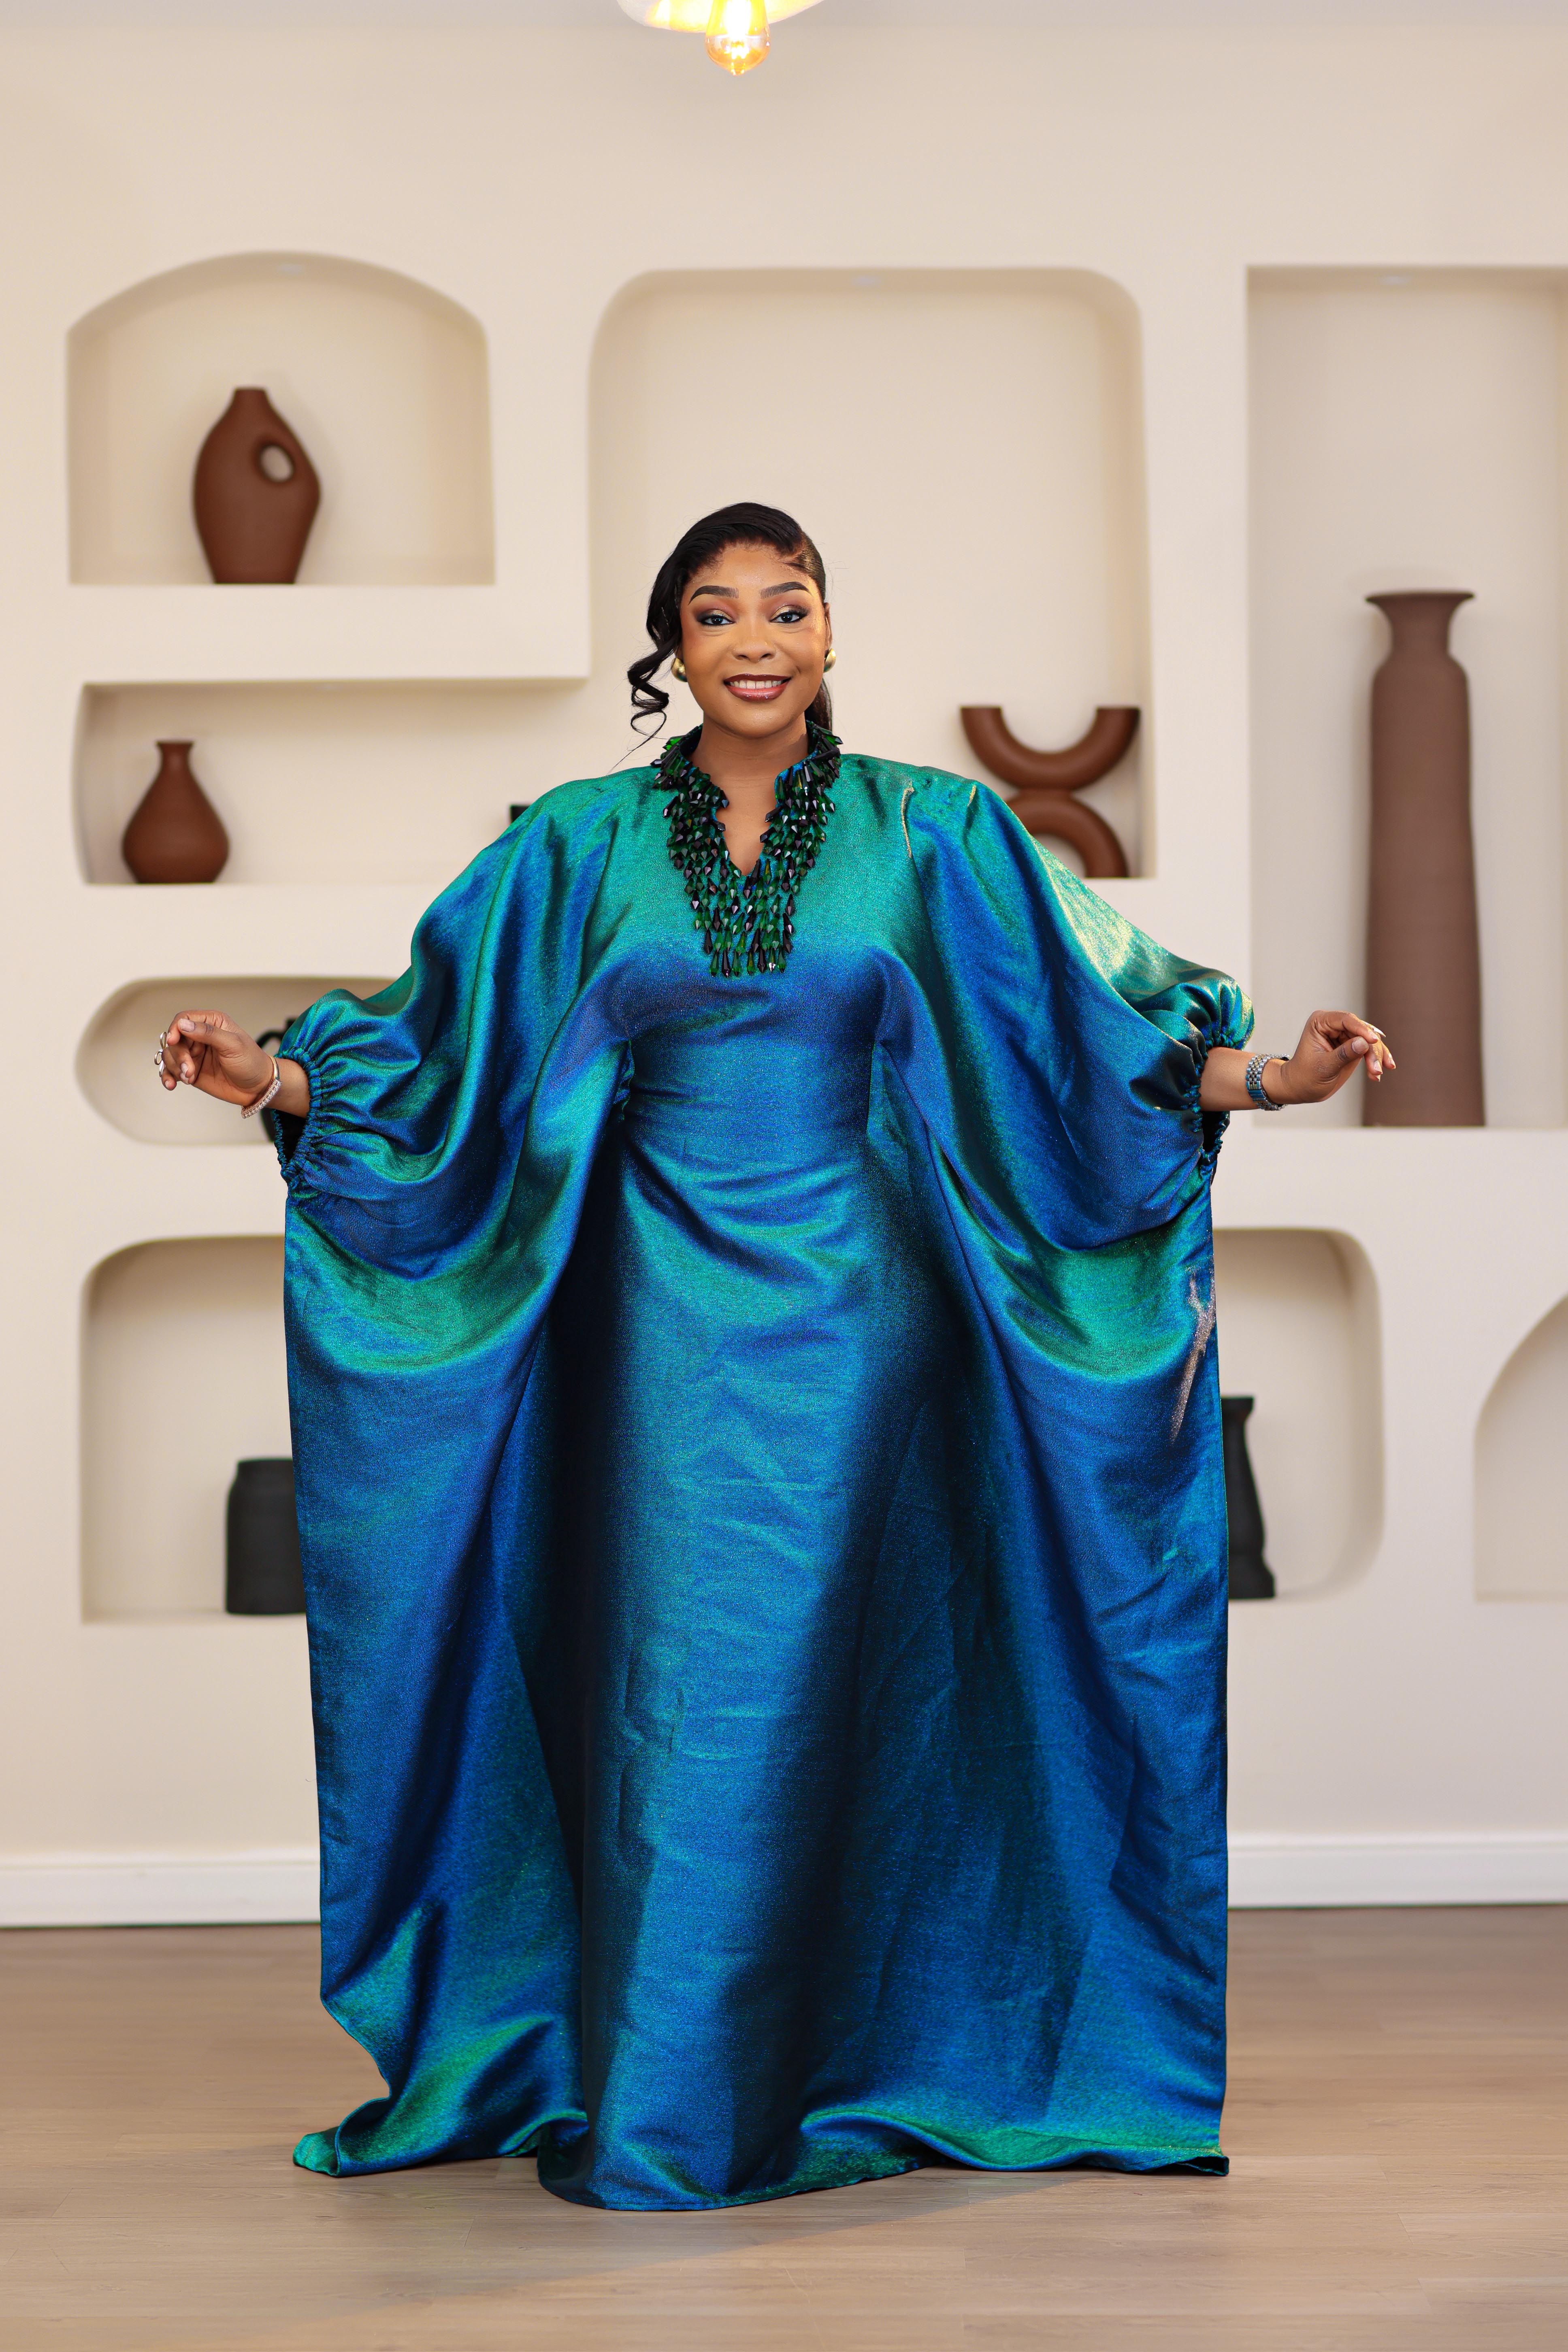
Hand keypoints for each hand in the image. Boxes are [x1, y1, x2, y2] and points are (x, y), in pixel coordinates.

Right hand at [157, 1010, 272, 1107]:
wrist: (258, 1088)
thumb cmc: (251, 1062)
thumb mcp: (233, 1045)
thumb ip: (208, 1033)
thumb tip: (183, 1024)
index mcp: (212, 1023)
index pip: (184, 1019)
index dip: (175, 1029)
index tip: (174, 1041)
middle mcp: (200, 1036)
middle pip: (174, 1039)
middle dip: (178, 1055)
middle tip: (189, 1069)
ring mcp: (194, 1054)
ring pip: (170, 1055)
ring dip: (175, 1067)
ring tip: (188, 1078)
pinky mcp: (191, 1070)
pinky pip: (171, 1070)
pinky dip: (168, 1076)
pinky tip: (172, 1084)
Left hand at [1270, 1010, 1395, 1104]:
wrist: (1302, 1088)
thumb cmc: (1305, 1076)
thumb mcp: (1323, 1067)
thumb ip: (1343, 1054)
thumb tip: (1364, 1043)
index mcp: (1321, 1022)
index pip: (1346, 1020)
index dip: (1362, 1030)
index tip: (1373, 1041)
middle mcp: (1334, 1024)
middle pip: (1362, 1030)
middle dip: (1372, 1049)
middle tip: (1376, 1069)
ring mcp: (1345, 1034)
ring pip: (1370, 1040)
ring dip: (1376, 1056)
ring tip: (1376, 1074)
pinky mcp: (1353, 1045)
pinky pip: (1370, 1049)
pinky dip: (1376, 1059)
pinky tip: (1377, 1074)